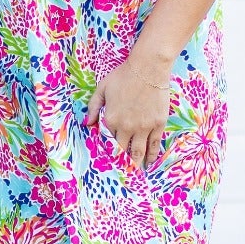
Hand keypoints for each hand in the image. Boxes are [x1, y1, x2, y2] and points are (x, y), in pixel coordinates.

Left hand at [86, 54, 170, 169]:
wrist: (148, 68)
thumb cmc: (123, 76)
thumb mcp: (102, 89)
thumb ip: (93, 107)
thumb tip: (87, 124)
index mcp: (111, 119)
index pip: (107, 141)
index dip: (107, 151)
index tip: (107, 161)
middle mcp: (127, 127)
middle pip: (122, 150)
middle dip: (120, 163)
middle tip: (120, 174)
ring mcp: (144, 127)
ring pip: (138, 152)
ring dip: (136, 164)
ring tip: (135, 173)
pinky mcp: (158, 124)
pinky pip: (154, 145)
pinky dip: (151, 155)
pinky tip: (149, 162)